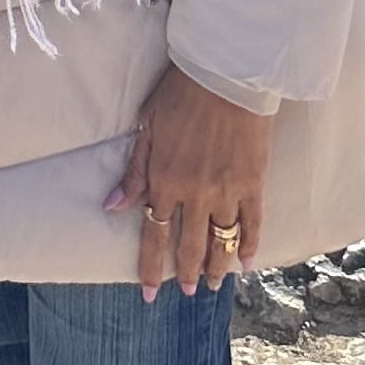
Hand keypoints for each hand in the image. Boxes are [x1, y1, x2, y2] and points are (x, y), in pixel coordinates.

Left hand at [106, 65, 271, 300]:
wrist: (224, 72)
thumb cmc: (180, 94)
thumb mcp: (147, 127)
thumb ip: (133, 172)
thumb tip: (112, 207)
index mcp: (165, 179)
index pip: (154, 234)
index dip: (150, 266)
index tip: (148, 292)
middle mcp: (195, 193)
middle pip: (190, 245)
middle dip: (186, 273)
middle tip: (188, 291)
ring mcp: (227, 191)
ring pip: (221, 241)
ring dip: (216, 266)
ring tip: (213, 284)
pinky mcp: (253, 183)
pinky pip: (252, 223)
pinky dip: (249, 245)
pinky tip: (246, 262)